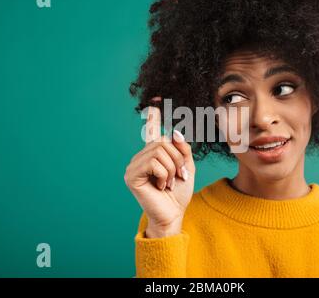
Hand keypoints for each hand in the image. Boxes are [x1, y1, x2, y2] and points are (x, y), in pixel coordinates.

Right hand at [124, 97, 195, 237]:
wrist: (173, 214)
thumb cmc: (178, 193)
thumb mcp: (187, 167)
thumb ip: (182, 149)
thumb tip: (173, 132)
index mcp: (153, 155)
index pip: (152, 132)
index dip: (153, 118)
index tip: (153, 104)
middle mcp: (141, 157)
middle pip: (163, 141)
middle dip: (178, 158)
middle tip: (179, 175)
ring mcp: (134, 166)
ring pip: (159, 151)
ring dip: (172, 168)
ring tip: (169, 182)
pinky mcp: (131, 176)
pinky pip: (153, 163)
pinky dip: (164, 174)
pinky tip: (161, 186)